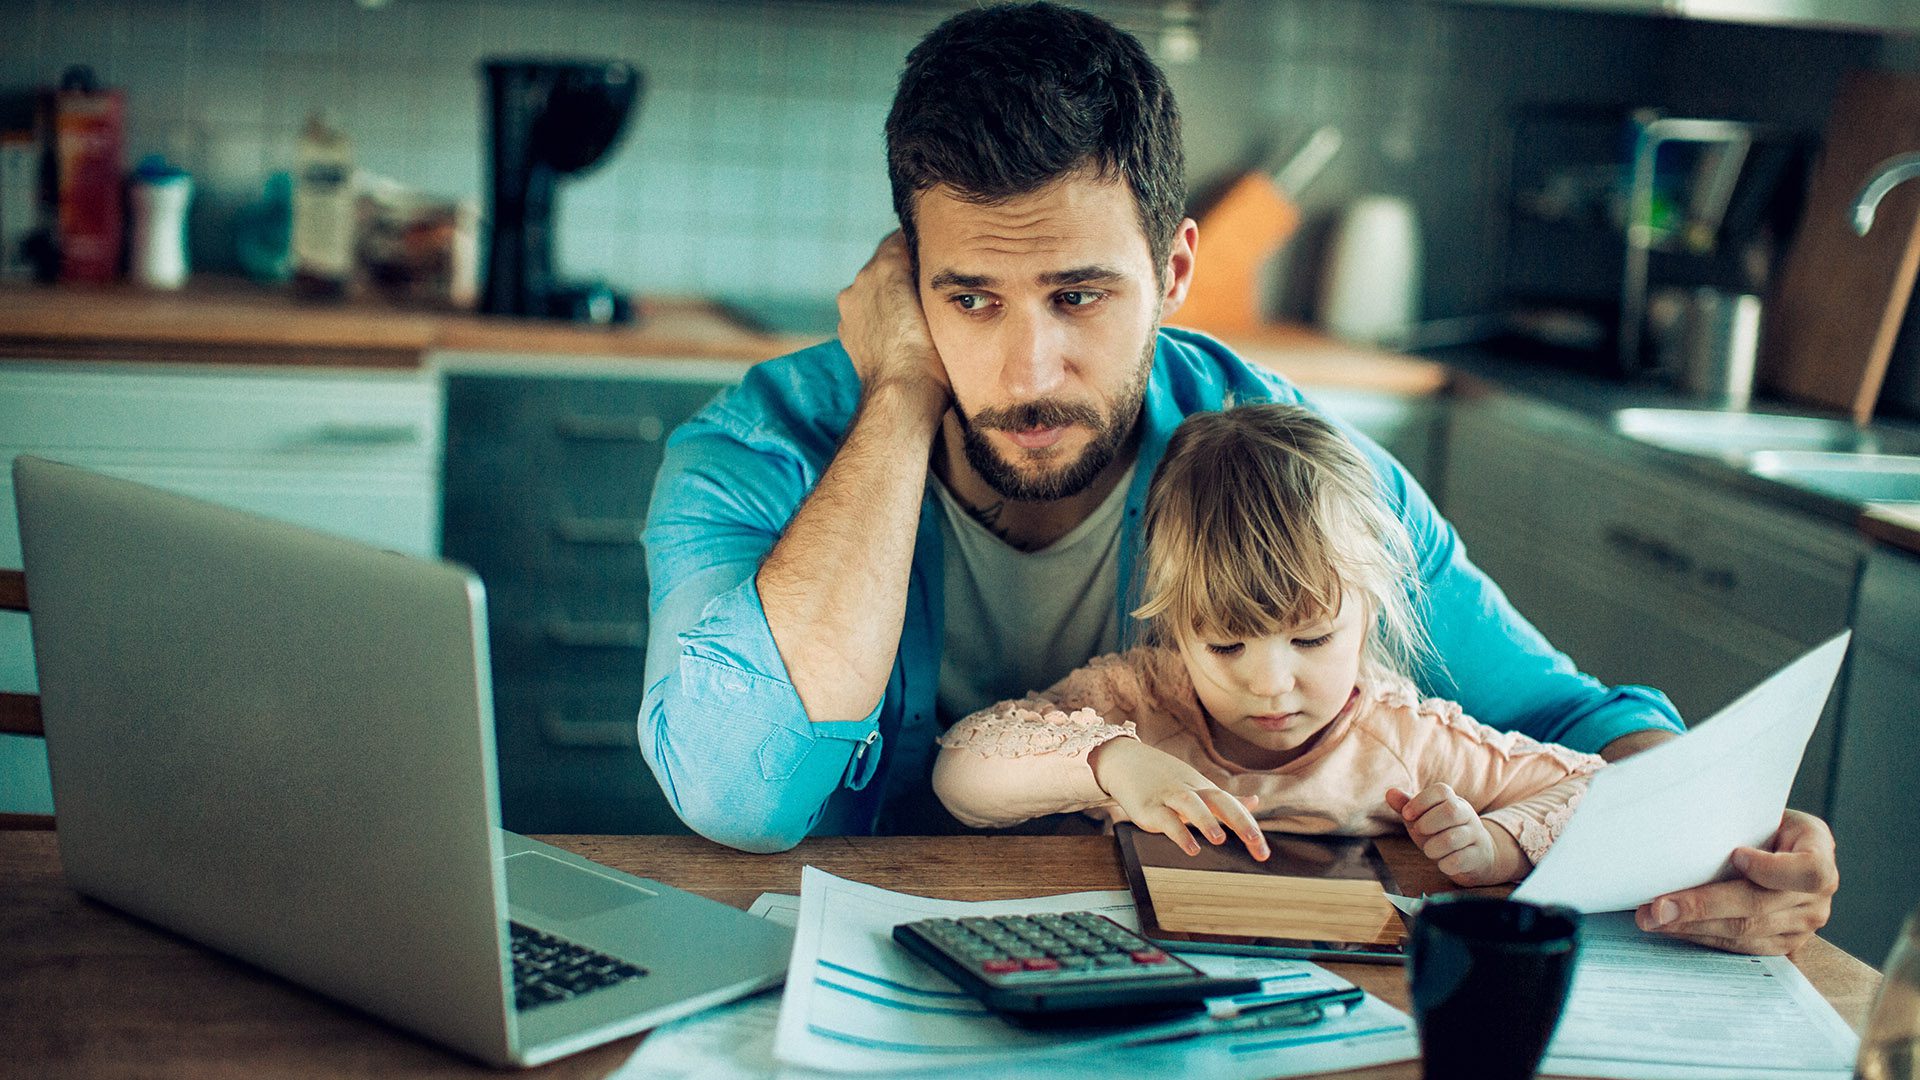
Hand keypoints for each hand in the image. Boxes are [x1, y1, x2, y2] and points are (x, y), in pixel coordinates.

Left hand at [836, 232, 949, 405]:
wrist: (903, 392)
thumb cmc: (931, 350)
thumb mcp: (940, 300)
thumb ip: (929, 271)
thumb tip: (929, 261)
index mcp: (885, 264)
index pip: (900, 239)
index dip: (919, 247)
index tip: (935, 256)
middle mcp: (862, 279)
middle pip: (884, 264)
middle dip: (902, 272)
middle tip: (928, 286)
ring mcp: (851, 306)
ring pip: (873, 289)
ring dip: (890, 295)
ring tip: (915, 313)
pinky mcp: (848, 330)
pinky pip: (865, 313)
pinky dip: (879, 317)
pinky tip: (899, 331)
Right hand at [1088, 738, 1267, 859]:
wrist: (1126, 761)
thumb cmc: (1166, 778)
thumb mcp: (1199, 787)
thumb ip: (1226, 800)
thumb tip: (1255, 802)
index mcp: (1205, 790)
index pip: (1233, 807)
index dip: (1250, 827)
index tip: (1263, 853)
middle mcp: (1191, 791)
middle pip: (1219, 801)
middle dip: (1239, 821)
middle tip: (1256, 842)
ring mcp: (1169, 798)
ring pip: (1191, 805)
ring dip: (1206, 821)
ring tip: (1220, 839)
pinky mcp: (1149, 807)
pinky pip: (1165, 818)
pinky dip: (1179, 833)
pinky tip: (1190, 848)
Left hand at [1386, 783, 1515, 886]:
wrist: (1476, 856)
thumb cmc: (1443, 833)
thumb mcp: (1423, 818)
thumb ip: (1406, 806)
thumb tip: (1389, 792)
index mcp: (1453, 801)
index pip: (1441, 791)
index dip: (1420, 801)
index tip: (1407, 815)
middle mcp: (1467, 815)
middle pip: (1451, 811)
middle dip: (1427, 823)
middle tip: (1418, 832)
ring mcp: (1475, 835)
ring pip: (1453, 838)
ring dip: (1433, 847)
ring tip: (1429, 850)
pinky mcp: (1478, 856)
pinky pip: (1460, 859)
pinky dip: (1445, 864)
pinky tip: (1443, 863)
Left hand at [1635, 809, 1837, 954]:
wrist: (1774, 846)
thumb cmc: (1758, 821)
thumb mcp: (1758, 810)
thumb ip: (1737, 820)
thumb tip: (1677, 827)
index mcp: (1819, 851)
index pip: (1809, 870)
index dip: (1772, 869)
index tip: (1735, 854)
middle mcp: (1817, 896)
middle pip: (1759, 906)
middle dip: (1702, 906)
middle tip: (1659, 906)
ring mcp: (1803, 925)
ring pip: (1744, 931)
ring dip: (1692, 926)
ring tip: (1652, 918)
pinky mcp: (1783, 945)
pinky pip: (1739, 946)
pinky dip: (1701, 936)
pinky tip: (1671, 926)